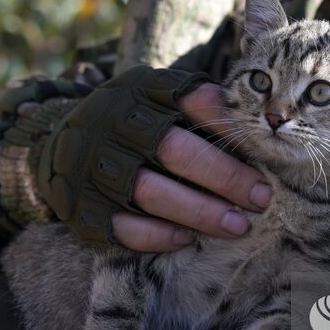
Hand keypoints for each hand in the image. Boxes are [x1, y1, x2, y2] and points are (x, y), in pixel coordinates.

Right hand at [35, 66, 271, 251]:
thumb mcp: (163, 96)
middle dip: (224, 176)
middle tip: (260, 197)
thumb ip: (202, 104)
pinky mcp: (83, 206)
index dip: (229, 127)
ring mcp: (95, 166)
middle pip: (175, 150)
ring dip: (200, 212)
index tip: (263, 148)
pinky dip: (158, 235)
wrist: (65, 142)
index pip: (192, 102)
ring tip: (237, 225)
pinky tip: (188, 238)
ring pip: (151, 192)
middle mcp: (115, 124)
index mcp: (141, 91)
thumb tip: (257, 126)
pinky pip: (124, 227)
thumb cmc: (137, 120)